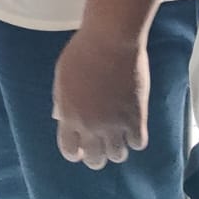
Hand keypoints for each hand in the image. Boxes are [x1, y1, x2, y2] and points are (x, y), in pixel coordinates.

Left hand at [51, 28, 148, 170]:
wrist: (111, 39)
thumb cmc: (83, 51)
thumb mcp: (62, 76)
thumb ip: (61, 101)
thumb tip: (60, 117)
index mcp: (69, 116)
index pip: (69, 150)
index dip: (75, 152)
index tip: (80, 149)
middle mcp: (91, 126)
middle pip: (94, 159)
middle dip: (96, 156)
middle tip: (101, 147)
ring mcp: (115, 124)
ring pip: (117, 156)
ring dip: (117, 149)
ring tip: (119, 138)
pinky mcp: (136, 118)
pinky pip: (138, 143)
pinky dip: (136, 139)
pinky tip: (134, 128)